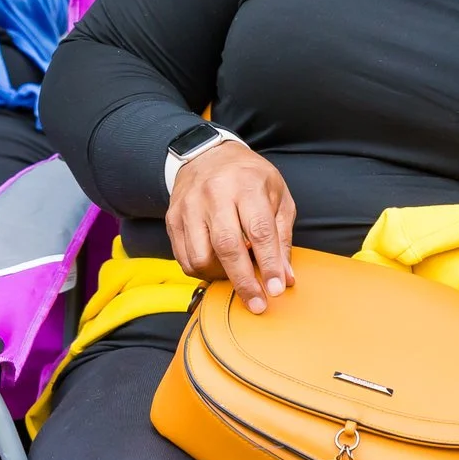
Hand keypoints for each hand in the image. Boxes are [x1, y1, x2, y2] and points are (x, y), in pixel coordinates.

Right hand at [166, 141, 295, 313]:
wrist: (206, 155)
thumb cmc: (248, 178)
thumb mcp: (277, 196)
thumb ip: (282, 237)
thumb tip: (285, 278)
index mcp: (246, 185)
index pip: (260, 231)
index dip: (269, 264)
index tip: (277, 290)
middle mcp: (215, 194)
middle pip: (227, 247)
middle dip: (244, 282)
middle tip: (257, 304)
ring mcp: (189, 207)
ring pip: (201, 257)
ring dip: (220, 276)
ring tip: (235, 275)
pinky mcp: (173, 218)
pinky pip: (184, 258)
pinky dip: (202, 271)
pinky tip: (217, 267)